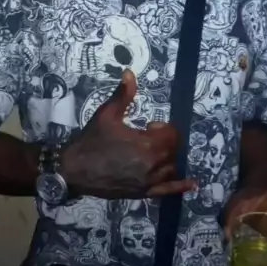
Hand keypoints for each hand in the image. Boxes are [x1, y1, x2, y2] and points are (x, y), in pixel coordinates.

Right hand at [60, 70, 195, 199]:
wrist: (73, 170)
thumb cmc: (91, 141)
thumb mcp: (107, 114)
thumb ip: (123, 95)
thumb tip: (130, 73)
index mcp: (146, 145)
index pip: (171, 136)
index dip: (163, 129)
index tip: (149, 126)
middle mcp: (152, 166)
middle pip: (173, 151)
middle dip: (167, 142)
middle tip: (150, 137)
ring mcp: (148, 182)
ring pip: (172, 168)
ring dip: (170, 158)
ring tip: (158, 152)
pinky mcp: (143, 193)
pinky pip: (167, 190)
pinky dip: (181, 186)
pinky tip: (193, 184)